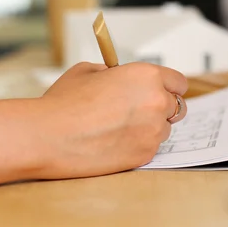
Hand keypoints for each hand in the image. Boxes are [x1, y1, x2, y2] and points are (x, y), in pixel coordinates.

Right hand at [34, 61, 187, 178]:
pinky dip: (138, 145)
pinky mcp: (145, 154)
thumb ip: (113, 73)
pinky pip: (150, 148)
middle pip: (177, 107)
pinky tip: (113, 142)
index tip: (162, 91)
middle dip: (162, 108)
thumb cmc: (63, 104)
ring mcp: (153, 131)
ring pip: (164, 129)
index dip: (169, 87)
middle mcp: (156, 102)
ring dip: (149, 128)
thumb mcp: (87, 72)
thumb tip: (119, 78)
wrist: (48, 136)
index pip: (178, 82)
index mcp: (146, 76)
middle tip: (140, 111)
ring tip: (119, 128)